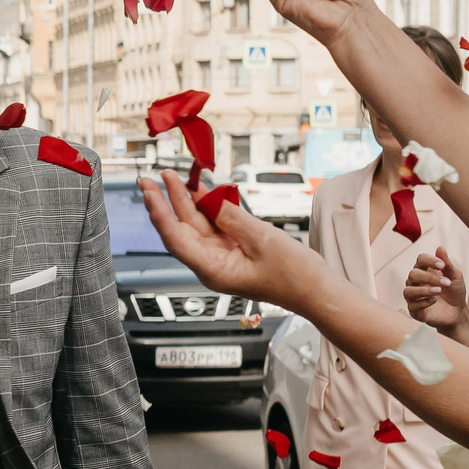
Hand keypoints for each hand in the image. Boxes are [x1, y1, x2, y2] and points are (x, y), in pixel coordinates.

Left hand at [139, 170, 330, 312]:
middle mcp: (212, 264)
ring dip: (185, 201)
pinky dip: (207, 206)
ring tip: (172, 177)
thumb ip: (231, 218)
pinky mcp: (235, 249)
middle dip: (165, 202)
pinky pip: (214, 225)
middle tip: (150, 178)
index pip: (175, 239)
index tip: (149, 191)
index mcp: (213, 270)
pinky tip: (199, 189)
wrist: (318, 290)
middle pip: (180, 229)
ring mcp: (223, 256)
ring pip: (196, 224)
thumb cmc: (295, 276)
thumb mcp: (262, 240)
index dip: (159, 213)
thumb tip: (209, 199)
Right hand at [404, 246, 467, 330]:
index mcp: (424, 270)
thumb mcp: (455, 276)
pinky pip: (412, 306)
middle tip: (446, 283)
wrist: (457, 312)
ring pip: (408, 290)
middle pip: (413, 274)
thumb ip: (447, 263)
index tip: (442, 265)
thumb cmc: (454, 291)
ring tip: (439, 291)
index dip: (429, 260)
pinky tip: (434, 301)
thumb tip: (440, 247)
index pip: (420, 259)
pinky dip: (423, 302)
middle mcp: (415, 282)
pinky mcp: (414, 310)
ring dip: (424, 290)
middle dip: (429, 278)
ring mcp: (413, 296)